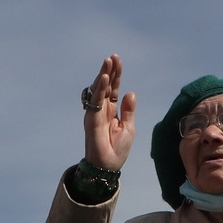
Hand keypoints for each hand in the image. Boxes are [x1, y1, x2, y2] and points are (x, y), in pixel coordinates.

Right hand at [81, 54, 136, 171]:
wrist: (108, 165)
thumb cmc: (118, 148)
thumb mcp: (128, 127)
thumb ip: (128, 110)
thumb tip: (130, 92)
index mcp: (112, 110)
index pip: (114, 89)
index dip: (117, 75)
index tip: (118, 61)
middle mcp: (103, 108)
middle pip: (106, 86)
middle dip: (110, 71)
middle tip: (112, 57)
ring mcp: (96, 112)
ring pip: (99, 90)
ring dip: (103, 76)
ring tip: (108, 62)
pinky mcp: (91, 118)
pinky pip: (95, 101)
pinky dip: (100, 89)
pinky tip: (104, 78)